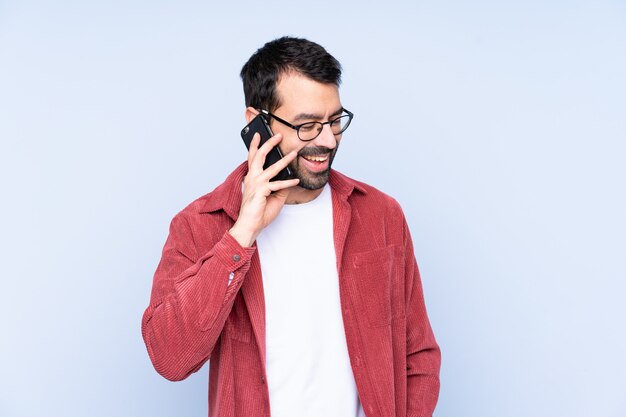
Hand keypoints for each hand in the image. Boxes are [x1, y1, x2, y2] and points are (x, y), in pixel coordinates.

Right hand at [228, 132, 298, 246]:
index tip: (258, 134)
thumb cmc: (259, 211)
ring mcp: (256, 184)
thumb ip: (280, 186)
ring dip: (285, 160)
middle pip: (259, 156)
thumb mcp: (274, 196)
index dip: (255, 145)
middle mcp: (252, 178)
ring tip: (294, 153)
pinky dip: (288, 183)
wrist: (251, 225)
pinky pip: (278, 184)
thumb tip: (289, 178)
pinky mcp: (261, 191)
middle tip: (278, 135)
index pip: (252, 158)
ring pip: (272, 167)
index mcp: (252, 178)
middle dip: (269, 144)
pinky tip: (296, 181)